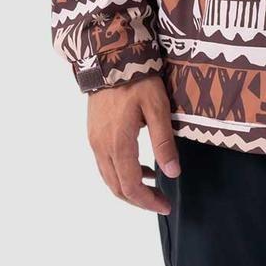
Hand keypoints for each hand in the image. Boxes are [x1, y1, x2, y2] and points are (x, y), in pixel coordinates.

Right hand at [86, 73, 180, 213]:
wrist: (110, 58)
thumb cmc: (137, 80)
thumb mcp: (157, 107)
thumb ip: (163, 141)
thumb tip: (172, 173)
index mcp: (118, 144)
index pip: (131, 186)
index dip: (148, 201)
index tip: (165, 206)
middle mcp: (102, 147)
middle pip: (117, 187)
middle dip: (139, 200)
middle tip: (160, 201)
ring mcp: (95, 141)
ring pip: (109, 178)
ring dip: (129, 187)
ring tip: (152, 185)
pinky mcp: (93, 133)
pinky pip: (105, 164)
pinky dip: (121, 173)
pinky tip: (139, 166)